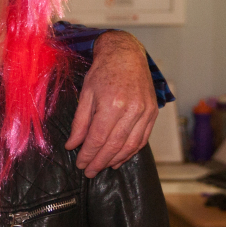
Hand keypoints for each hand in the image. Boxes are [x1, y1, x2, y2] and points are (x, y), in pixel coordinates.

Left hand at [67, 31, 157, 175]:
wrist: (126, 55)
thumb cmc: (103, 72)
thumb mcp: (86, 94)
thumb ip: (80, 122)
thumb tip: (72, 145)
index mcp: (112, 104)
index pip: (98, 138)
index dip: (88, 154)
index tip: (80, 163)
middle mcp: (131, 110)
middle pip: (113, 145)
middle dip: (99, 161)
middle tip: (89, 171)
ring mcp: (145, 112)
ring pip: (130, 145)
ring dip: (115, 160)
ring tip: (102, 167)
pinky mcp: (152, 113)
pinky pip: (142, 139)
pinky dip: (130, 152)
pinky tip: (119, 158)